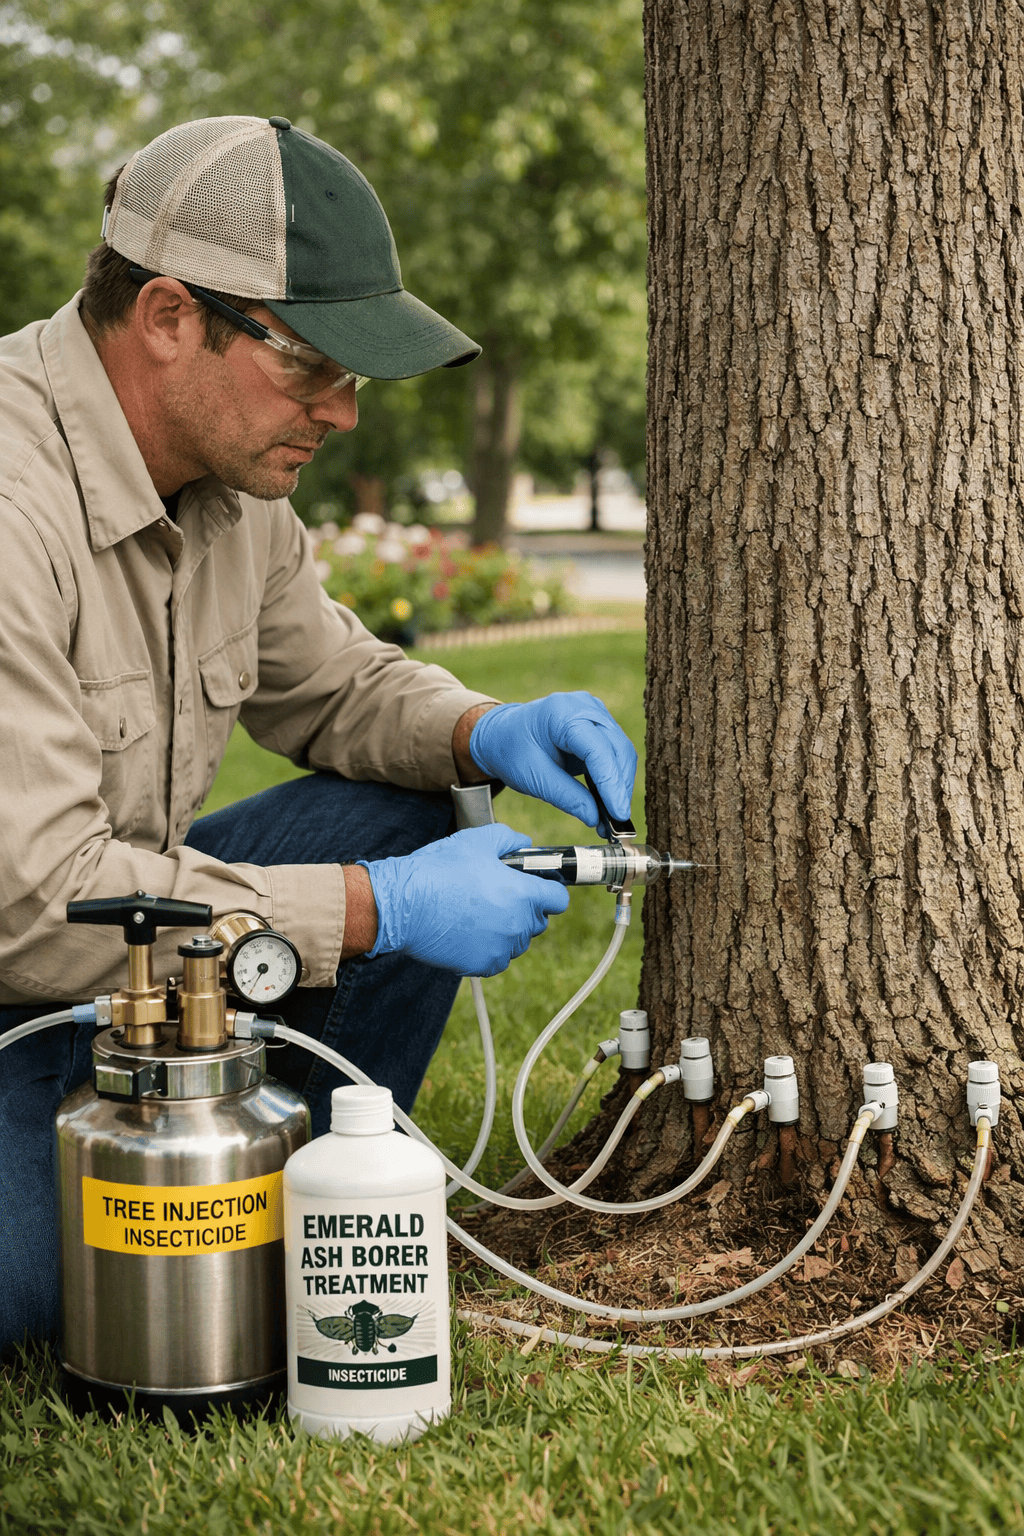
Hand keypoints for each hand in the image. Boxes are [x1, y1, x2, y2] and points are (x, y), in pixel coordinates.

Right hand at [361, 823, 568, 976]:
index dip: (550, 889)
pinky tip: (469, 930)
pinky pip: (498, 957)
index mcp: (523, 895)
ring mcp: (501, 948)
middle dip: (526, 908)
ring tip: (480, 912)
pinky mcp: (482, 965)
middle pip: (539, 921)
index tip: (536, 886)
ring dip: (508, 929)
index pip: (559, 899)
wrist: (404, 905)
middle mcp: (518, 925)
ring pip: (518, 941)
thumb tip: (524, 844)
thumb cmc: (439, 870)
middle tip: (499, 894)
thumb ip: (510, 839)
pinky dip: (489, 947)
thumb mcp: (477, 841)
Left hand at [469, 692, 636, 828]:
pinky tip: (609, 802)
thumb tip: (596, 818)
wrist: (502, 735)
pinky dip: (614, 778)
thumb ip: (566, 797)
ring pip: (621, 751)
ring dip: (620, 785)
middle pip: (617, 748)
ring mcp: (594, 712)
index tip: (618, 812)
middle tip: (617, 821)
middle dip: (620, 787)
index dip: (611, 783)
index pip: (598, 749)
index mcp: (562, 713)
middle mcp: (584, 706)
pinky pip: (615, 752)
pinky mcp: (599, 724)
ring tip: (611, 817)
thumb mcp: (533, 777)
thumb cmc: (512, 751)